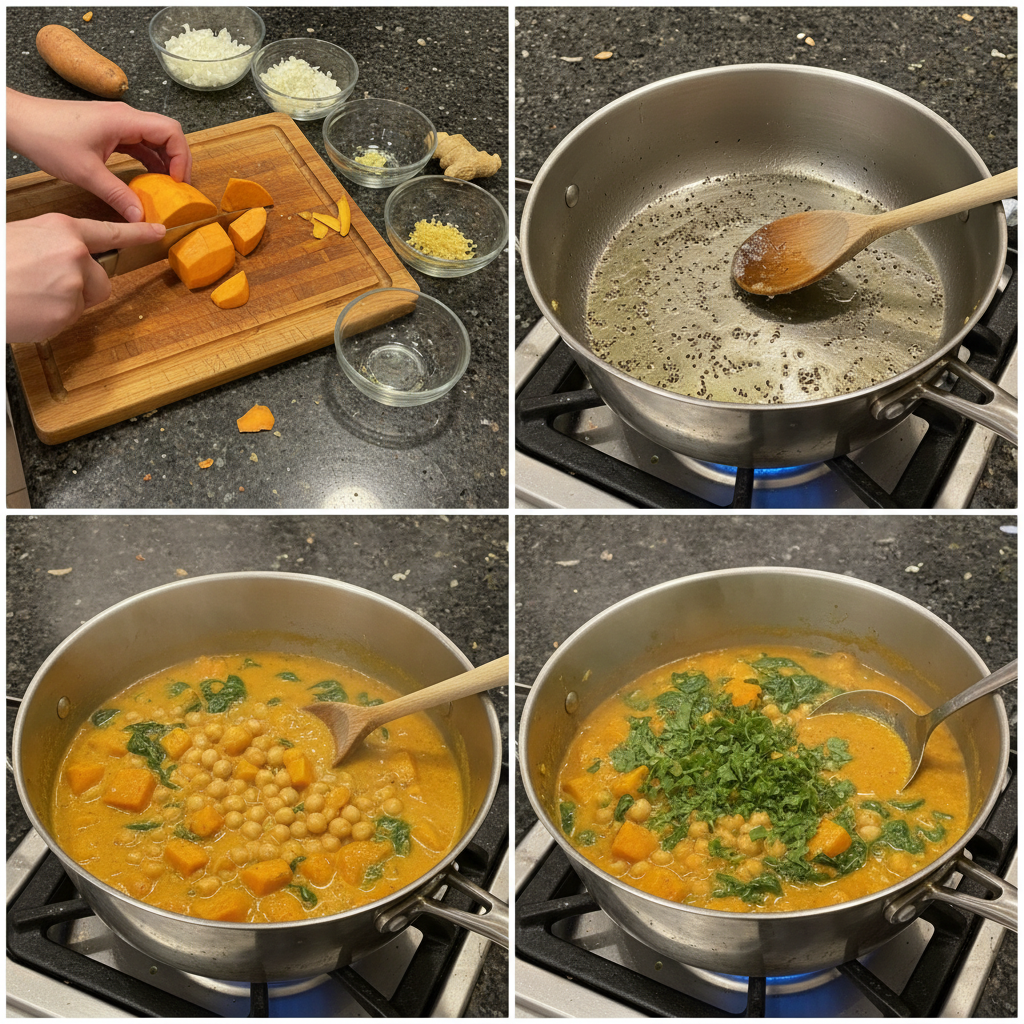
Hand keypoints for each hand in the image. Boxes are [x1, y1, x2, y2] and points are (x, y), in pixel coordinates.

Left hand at [6, 89, 191, 222]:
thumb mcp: (86, 173)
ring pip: (153, 140)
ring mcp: (117, 124)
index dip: (182, 157)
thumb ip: (117, 195)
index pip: (170, 131)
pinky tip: (145, 179)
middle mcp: (124, 118)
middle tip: (177, 188)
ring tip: (164, 187)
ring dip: (163, 162)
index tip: (177, 182)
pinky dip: (147, 161)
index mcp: (123, 120)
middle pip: (166, 134)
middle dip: (177, 161)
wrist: (20, 122)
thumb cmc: (46, 136)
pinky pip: (138, 144)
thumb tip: (140, 217)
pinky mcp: (108, 131)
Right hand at [7, 214, 165, 345]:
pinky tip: (29, 307)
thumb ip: (57, 246)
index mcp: (62, 229)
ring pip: (85, 300)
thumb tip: (73, 259)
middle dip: (83, 286)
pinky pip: (69, 318)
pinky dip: (51, 318)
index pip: (111, 232)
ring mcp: (72, 284)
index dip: (138, 234)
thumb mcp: (26, 237)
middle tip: (45, 283)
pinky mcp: (66, 311)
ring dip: (65, 302)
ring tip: (31, 294)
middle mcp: (74, 254)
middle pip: (102, 279)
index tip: (159, 233)